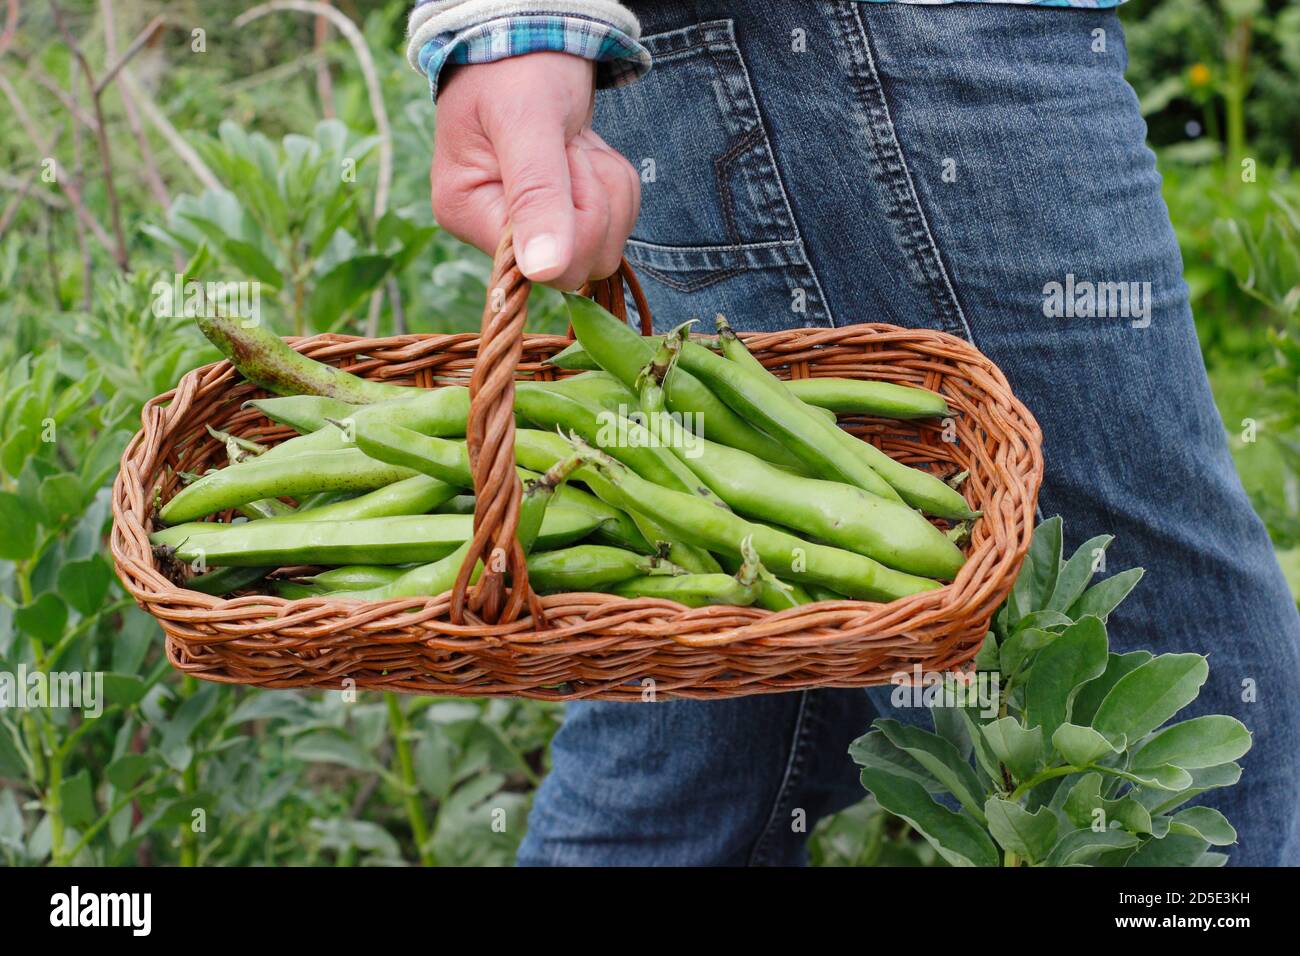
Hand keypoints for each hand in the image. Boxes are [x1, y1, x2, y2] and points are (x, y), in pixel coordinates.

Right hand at [430, 52, 640, 289]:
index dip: (574, 216)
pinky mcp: (564, 218)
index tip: (560, 156)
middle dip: (595, 197)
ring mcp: (533, 228)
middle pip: (582, 261)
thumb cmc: (517, 66)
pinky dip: (614, 181)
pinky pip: (616, 222)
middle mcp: (496, 233)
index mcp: (469, 214)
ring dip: (608, 185)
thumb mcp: (526, 120)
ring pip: (606, 243)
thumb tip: (541, 271)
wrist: (532, 35)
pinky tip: (584, 149)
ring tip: (575, 142)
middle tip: (570, 145)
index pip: (546, 267)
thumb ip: (536, 193)